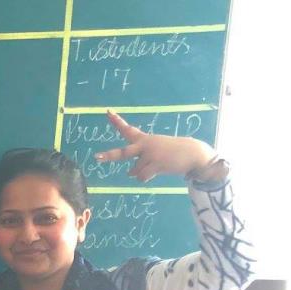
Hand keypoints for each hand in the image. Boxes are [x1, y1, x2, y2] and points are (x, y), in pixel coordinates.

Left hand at [94, 110, 217, 181]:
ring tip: (158, 165)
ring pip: (135, 171)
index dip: (117, 121)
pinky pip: (142, 177)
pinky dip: (148, 177)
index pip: (128, 130)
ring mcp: (150, 154)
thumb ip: (140, 162)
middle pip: (123, 153)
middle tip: (96, 157)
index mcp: (145, 139)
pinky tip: (159, 170)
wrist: (193, 154)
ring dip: (144, 172)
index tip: (107, 112)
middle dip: (110, 156)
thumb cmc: (173, 154)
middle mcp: (145, 145)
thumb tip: (129, 174)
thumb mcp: (155, 153)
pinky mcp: (155, 164)